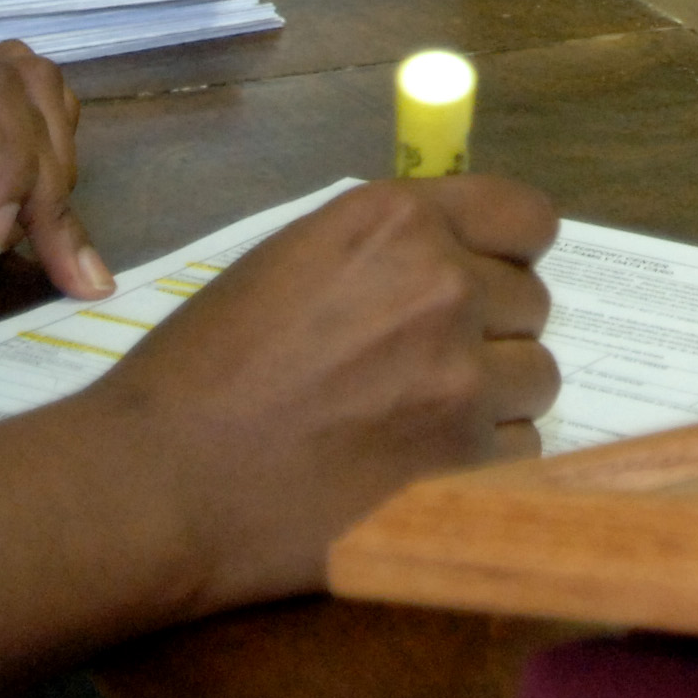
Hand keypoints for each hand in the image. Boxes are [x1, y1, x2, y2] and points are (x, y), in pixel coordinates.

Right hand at [98, 176, 561, 611]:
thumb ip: (387, 252)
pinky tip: (412, 469)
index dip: (508, 253)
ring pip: (534, 379)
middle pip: (531, 303)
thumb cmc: (203, 368)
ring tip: (414, 422)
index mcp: (397, 222)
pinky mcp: (466, 464)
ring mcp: (463, 379)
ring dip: (491, 399)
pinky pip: (520, 449)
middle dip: (490, 332)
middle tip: (422, 367)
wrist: (164, 479)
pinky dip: (480, 462)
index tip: (487, 279)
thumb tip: (455, 262)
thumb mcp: (294, 261)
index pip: (525, 218)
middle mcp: (445, 286)